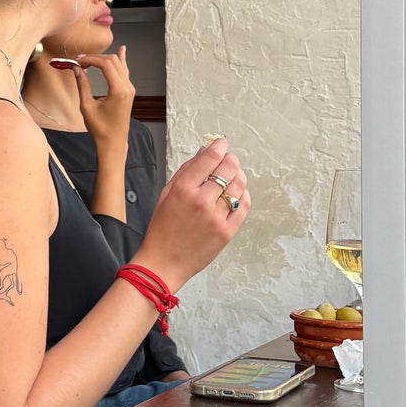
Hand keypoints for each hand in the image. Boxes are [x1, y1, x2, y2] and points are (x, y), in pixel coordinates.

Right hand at [71, 45, 134, 156]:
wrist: (113, 142)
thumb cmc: (100, 128)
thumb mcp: (87, 106)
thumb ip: (82, 85)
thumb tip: (77, 69)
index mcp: (118, 90)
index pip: (105, 64)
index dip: (90, 59)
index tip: (78, 61)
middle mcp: (127, 87)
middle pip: (113, 61)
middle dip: (96, 58)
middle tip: (80, 62)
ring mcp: (130, 89)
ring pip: (119, 64)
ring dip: (104, 59)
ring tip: (89, 59)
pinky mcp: (128, 91)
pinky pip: (125, 71)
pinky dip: (121, 61)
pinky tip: (122, 50)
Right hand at [134, 137, 250, 291]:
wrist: (163, 263)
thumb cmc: (162, 230)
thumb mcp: (166, 195)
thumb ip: (186, 171)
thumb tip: (203, 153)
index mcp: (183, 189)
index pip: (210, 158)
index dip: (219, 146)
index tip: (222, 143)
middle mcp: (201, 201)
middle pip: (228, 169)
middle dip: (230, 159)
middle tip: (229, 159)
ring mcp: (216, 217)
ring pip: (238, 186)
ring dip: (239, 175)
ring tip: (234, 175)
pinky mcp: (226, 232)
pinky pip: (243, 206)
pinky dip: (243, 195)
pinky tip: (237, 193)